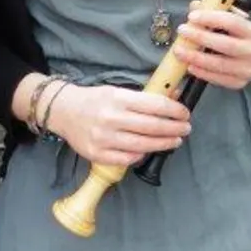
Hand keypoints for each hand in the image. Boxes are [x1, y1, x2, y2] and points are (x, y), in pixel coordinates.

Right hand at [47, 84, 190, 166]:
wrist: (64, 111)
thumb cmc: (96, 99)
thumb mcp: (119, 91)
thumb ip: (146, 96)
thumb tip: (175, 95)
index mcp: (118, 98)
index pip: (154, 105)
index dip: (174, 110)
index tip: (185, 113)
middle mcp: (111, 118)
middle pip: (151, 127)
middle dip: (174, 128)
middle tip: (186, 129)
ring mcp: (103, 138)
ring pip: (142, 145)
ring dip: (163, 144)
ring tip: (175, 141)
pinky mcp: (97, 154)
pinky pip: (127, 159)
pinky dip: (141, 155)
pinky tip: (150, 150)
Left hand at [172, 6, 250, 89]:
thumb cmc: (245, 33)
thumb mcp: (235, 18)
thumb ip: (216, 11)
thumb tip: (195, 6)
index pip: (232, 23)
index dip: (211, 19)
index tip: (192, 16)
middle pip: (225, 45)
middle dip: (200, 38)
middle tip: (182, 31)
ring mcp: (248, 69)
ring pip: (219, 65)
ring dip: (196, 58)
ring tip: (179, 51)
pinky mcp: (240, 82)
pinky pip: (218, 79)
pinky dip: (202, 73)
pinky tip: (190, 66)